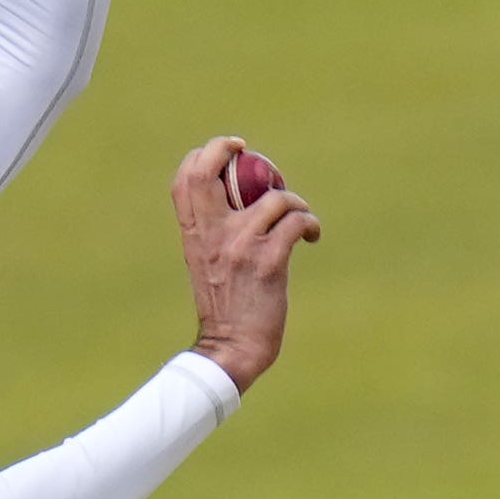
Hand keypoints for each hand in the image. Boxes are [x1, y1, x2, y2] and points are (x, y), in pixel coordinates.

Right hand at [172, 136, 320, 393]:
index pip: (187, 177)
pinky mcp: (268, 261)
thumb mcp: (206, 262)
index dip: (208, 154)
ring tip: (300, 218)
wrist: (230, 348)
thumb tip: (243, 197)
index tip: (230, 153)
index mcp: (193, 233)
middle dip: (233, 150)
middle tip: (262, 163)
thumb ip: (215, 230)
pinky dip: (310, 224)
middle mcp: (212, 233)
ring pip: (275, 198)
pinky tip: (312, 237)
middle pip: (210, 170)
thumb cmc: (224, 307)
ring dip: (295, 202)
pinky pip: (297, 222)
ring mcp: (240, 245)